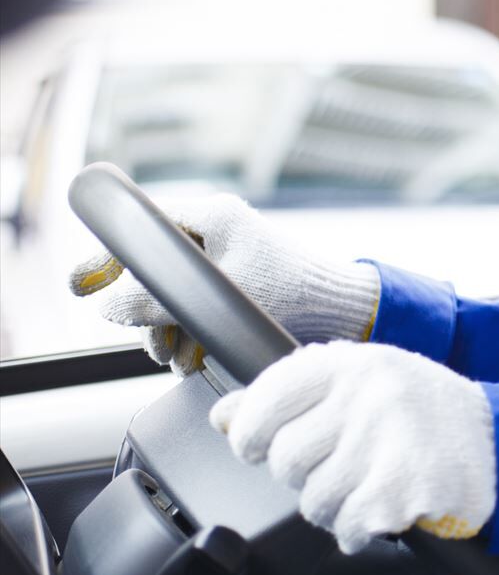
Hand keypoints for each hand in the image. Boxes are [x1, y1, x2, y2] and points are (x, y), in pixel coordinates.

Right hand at [67, 193, 380, 373]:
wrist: (343, 312)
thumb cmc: (294, 292)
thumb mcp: (217, 296)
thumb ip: (156, 299)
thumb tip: (106, 306)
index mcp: (213, 217)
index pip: (144, 226)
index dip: (107, 256)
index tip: (80, 284)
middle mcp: (217, 234)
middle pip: (153, 266)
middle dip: (138, 306)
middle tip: (128, 329)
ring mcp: (227, 262)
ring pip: (173, 294)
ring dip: (163, 329)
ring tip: (171, 355)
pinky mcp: (239, 290)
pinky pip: (197, 309)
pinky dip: (188, 334)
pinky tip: (190, 358)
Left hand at [211, 341, 496, 553]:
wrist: (498, 441)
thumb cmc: (420, 412)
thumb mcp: (358, 384)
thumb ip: (288, 396)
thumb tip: (224, 416)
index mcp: (351, 362)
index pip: (264, 403)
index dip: (253, 435)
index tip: (263, 444)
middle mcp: (368, 394)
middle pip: (285, 460)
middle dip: (306, 474)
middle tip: (341, 463)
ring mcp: (387, 439)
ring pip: (313, 501)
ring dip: (335, 506)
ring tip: (367, 484)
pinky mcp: (404, 486)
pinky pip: (347, 527)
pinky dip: (360, 528)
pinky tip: (383, 505)